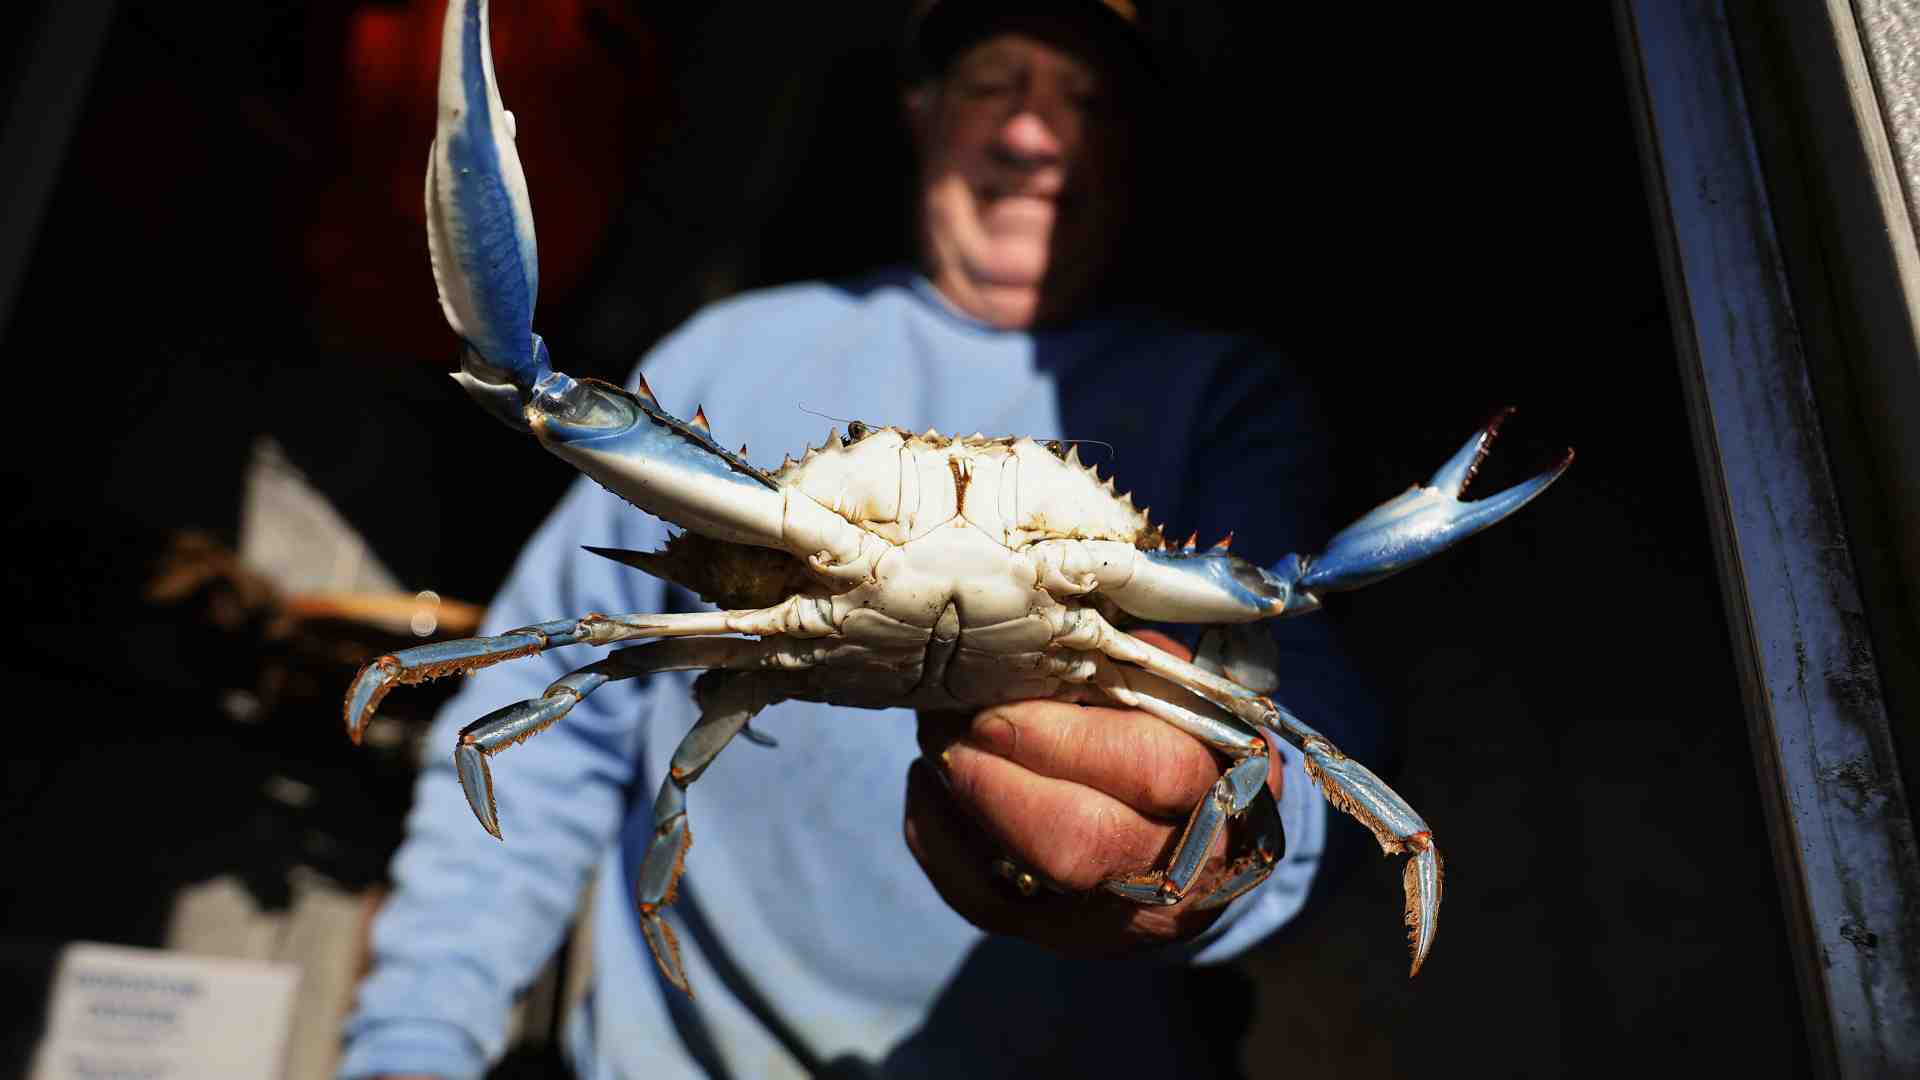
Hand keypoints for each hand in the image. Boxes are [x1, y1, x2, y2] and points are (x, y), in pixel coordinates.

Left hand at [904, 631, 1281, 954]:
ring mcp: (1121, 915)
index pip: (1149, 767)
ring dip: (961, 804)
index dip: (1061, 736)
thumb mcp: (1184, 691)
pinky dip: (939, 841)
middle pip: (1084, 841)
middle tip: (950, 728)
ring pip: (1027, 882)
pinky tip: (927, 787)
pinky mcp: (1064, 937)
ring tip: (936, 743)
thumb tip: (1038, 621)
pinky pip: (984, 903)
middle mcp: (1186, 870)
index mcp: (1229, 789)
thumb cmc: (1188, 737)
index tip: (998, 705)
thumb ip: (1130, 661)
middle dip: (998, 779)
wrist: (1215, 837)